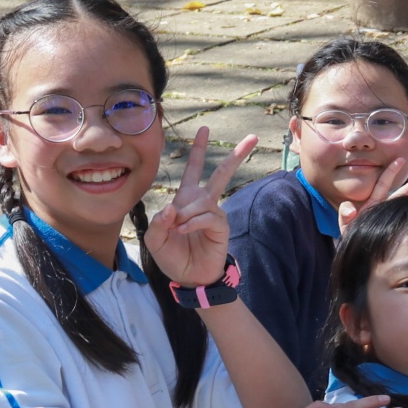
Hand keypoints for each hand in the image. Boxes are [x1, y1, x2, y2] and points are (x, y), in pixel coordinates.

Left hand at [145, 125, 255, 287]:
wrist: (189, 277)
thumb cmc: (172, 256)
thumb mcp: (155, 239)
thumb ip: (158, 222)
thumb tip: (173, 207)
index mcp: (186, 200)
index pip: (193, 170)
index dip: (198, 150)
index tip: (204, 129)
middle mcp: (203, 203)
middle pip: (220, 174)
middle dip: (236, 156)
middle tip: (253, 138)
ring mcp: (214, 214)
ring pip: (204, 199)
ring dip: (187, 213)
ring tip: (178, 228)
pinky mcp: (221, 227)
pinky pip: (208, 216)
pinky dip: (193, 223)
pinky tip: (185, 231)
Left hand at [336, 155, 407, 237]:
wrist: (356, 254)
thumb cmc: (351, 238)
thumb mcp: (346, 227)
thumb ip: (345, 216)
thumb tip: (349, 208)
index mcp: (372, 204)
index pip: (382, 184)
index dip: (390, 172)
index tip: (399, 161)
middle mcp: (382, 208)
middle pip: (396, 193)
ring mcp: (387, 217)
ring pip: (401, 204)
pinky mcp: (393, 227)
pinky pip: (403, 219)